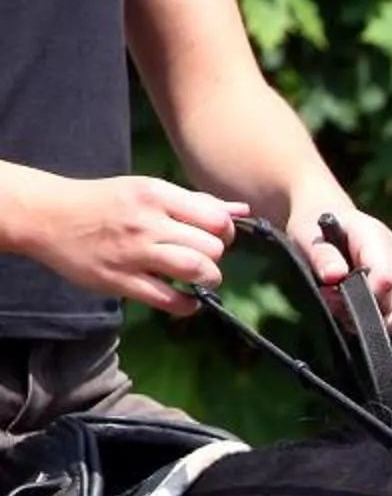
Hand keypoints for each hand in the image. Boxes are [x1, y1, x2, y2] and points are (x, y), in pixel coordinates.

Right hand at [18, 174, 243, 314]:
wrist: (45, 214)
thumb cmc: (103, 202)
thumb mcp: (145, 190)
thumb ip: (194, 202)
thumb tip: (241, 210)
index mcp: (155, 194)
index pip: (217, 218)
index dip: (226, 232)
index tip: (215, 238)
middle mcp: (146, 221)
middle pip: (211, 246)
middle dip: (216, 257)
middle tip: (203, 259)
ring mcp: (133, 252)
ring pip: (196, 269)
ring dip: (208, 279)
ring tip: (199, 279)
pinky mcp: (120, 279)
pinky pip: (170, 299)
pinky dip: (188, 305)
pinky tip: (186, 299)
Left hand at [290, 202, 391, 331]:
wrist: (321, 221)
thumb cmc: (311, 229)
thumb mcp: (304, 236)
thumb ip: (321, 256)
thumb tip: (335, 275)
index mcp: (374, 235)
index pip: (385, 275)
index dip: (366, 296)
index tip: (337, 300)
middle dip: (369, 313)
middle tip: (336, 309)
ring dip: (381, 322)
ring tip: (348, 318)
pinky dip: (385, 322)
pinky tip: (359, 319)